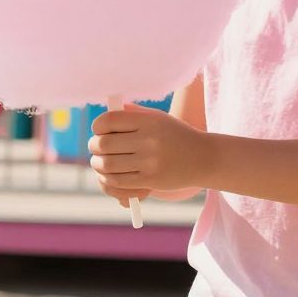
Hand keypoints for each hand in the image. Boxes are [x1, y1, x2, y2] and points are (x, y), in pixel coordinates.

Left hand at [89, 104, 209, 201]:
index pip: (109, 120)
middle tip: (95, 148)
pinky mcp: (151, 180)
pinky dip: (107, 180)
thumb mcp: (157, 118)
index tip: (98, 130)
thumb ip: (132, 115)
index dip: (98, 126)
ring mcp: (150, 161)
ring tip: (99, 163)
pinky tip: (108, 176)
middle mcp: (148, 140)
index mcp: (148, 120)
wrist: (202, 158)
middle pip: (104, 144)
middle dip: (94, 146)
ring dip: (98, 165)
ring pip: (108, 165)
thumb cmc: (174, 135)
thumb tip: (103, 119)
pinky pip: (119, 182)